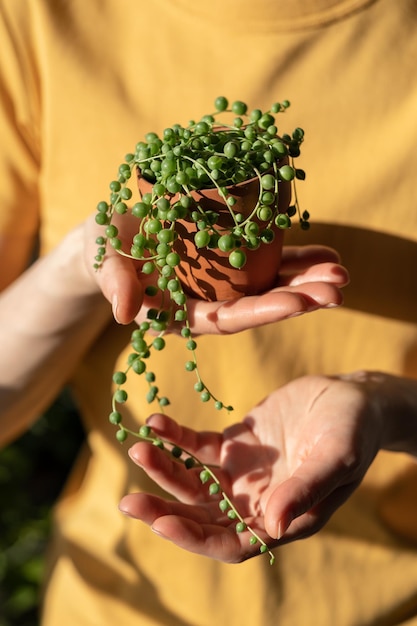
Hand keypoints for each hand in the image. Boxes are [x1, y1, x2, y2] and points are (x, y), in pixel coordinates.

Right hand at [85, 213, 348, 333]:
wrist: (115, 232)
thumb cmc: (105, 249)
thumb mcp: (106, 262)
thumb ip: (115, 285)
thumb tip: (123, 313)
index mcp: (184, 314)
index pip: (228, 318)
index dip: (263, 311)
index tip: (299, 303)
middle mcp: (210, 303)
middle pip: (260, 305)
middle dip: (299, 298)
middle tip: (337, 290)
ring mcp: (223, 282)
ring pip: (271, 285)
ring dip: (307, 280)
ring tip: (341, 271)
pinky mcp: (231, 260)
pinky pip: (268, 261)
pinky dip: (297, 258)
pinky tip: (327, 253)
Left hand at [119, 374, 387, 562]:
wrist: (352, 400)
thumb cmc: (353, 433)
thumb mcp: (336, 459)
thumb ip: (306, 490)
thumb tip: (272, 526)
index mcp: (280, 519)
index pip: (230, 543)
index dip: (195, 538)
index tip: (162, 523)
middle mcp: (254, 502)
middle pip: (201, 517)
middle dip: (164, 511)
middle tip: (128, 502)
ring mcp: (241, 474)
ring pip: (193, 481)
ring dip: (164, 469)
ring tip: (139, 449)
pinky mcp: (234, 445)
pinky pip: (197, 446)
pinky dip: (176, 438)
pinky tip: (157, 423)